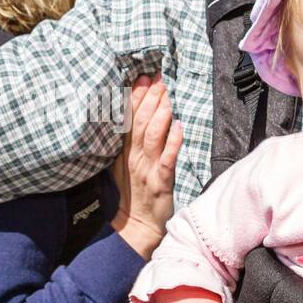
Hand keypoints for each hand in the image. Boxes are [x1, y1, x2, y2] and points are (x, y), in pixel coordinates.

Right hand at [112, 74, 183, 259]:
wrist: (136, 226)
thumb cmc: (134, 193)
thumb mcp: (123, 164)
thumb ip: (128, 141)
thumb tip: (134, 115)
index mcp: (125, 151)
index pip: (128, 119)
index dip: (135, 97)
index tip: (142, 76)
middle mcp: (134, 157)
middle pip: (140, 123)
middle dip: (149, 98)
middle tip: (157, 77)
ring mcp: (147, 168)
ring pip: (152, 136)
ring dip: (159, 113)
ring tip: (166, 94)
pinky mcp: (160, 182)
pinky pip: (167, 159)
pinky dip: (172, 142)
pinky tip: (178, 126)